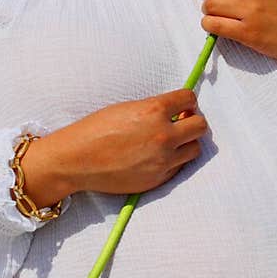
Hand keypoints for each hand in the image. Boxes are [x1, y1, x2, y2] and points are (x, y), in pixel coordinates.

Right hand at [21, 89, 208, 200]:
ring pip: (195, 148)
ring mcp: (162, 160)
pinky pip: (178, 167)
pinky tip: (155, 156)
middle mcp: (163, 135)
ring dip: (186, 143)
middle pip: (200, 126)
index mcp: (154, 111)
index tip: (180, 105)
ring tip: (169, 141)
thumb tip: (176, 111)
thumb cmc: (95, 130)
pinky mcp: (158, 179)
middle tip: (179, 122)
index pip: (189, 99)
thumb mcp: (126, 108)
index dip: (185, 101)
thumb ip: (154, 108)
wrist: (76, 160)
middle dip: (192, 121)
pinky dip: (172, 160)